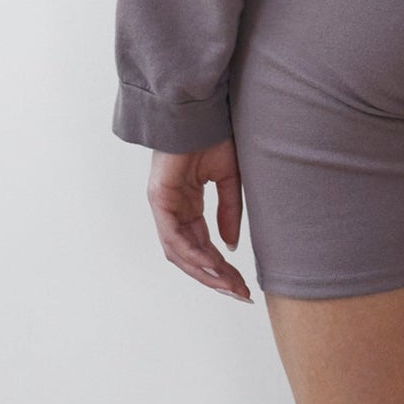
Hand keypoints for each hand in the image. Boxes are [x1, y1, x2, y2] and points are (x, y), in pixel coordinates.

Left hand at [147, 143, 252, 300]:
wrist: (199, 108)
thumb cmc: (213, 135)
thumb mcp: (229, 179)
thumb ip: (228, 213)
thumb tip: (230, 246)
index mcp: (187, 205)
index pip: (203, 246)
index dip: (222, 268)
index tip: (243, 286)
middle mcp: (173, 209)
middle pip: (190, 256)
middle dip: (215, 277)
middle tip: (240, 294)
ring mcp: (164, 205)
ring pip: (180, 252)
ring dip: (206, 272)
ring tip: (230, 285)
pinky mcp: (160, 198)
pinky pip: (174, 236)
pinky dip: (194, 253)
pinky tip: (214, 264)